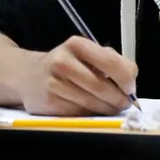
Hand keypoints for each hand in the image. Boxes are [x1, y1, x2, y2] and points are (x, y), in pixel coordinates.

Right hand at [14, 36, 137, 115]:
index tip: (131, 89)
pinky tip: (93, 111)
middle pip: (101, 86)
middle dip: (118, 99)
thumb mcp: (88, 54)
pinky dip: (90, 114)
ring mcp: (53, 83)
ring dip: (107, 109)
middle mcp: (63, 61)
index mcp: (77, 45)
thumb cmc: (67, 64)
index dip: (126, 79)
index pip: (111, 63)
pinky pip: (78, 113)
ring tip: (112, 108)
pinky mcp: (48, 103)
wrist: (28, 76)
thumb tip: (131, 84)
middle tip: (125, 104)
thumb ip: (112, 62)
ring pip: (91, 103)